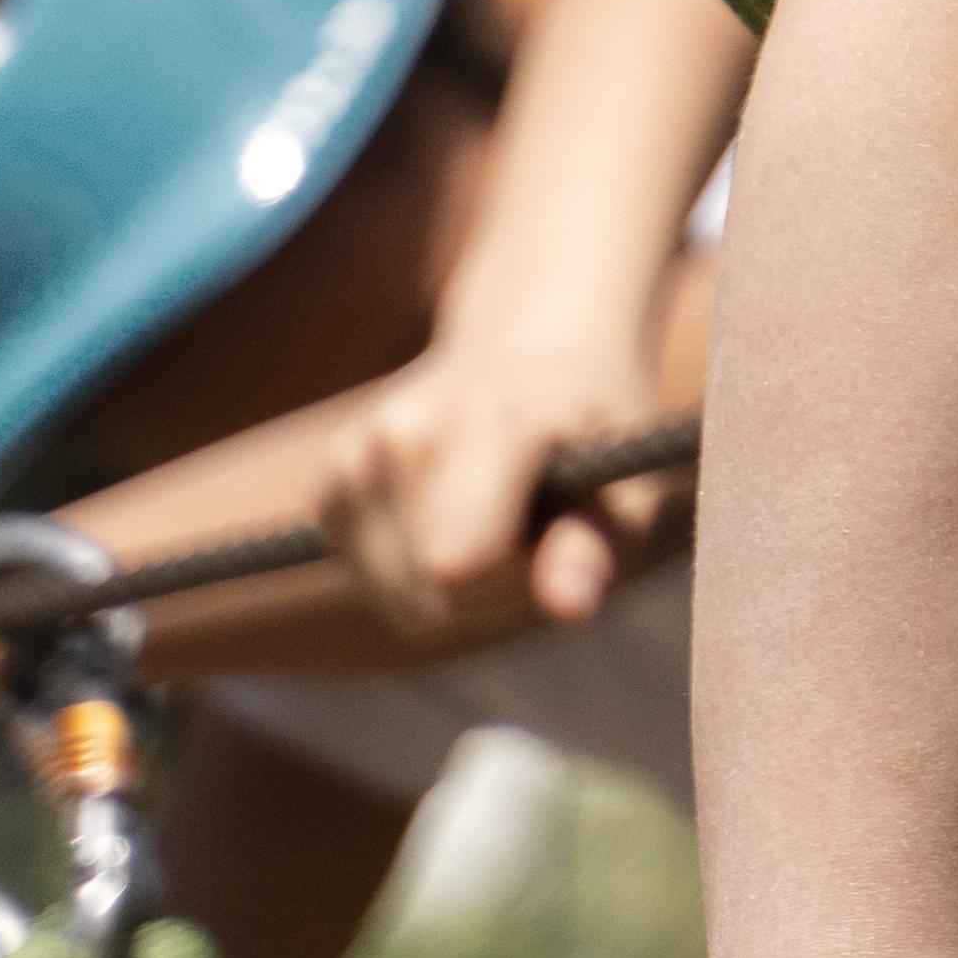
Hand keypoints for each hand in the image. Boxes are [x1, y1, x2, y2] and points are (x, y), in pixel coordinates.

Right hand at [316, 315, 666, 645]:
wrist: (531, 348)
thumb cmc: (595, 427)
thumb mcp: (630, 478)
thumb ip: (595, 544)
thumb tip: (571, 608)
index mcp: (486, 421)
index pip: (458, 566)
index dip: (516, 579)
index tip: (557, 533)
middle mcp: (401, 433)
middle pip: (429, 597)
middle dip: (491, 589)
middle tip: (534, 524)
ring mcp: (353, 458)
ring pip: (400, 599)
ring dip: (454, 586)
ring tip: (494, 514)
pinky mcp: (327, 486)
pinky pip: (374, 583)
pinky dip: (415, 573)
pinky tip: (450, 515)